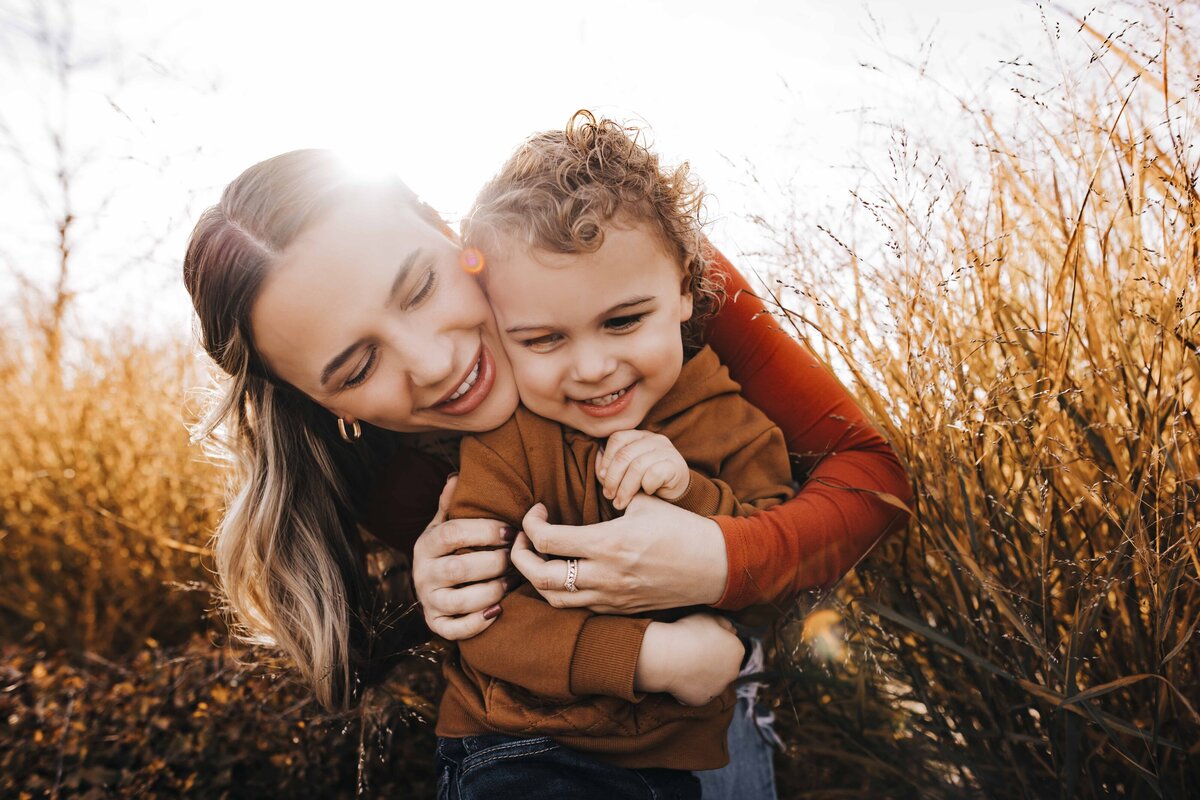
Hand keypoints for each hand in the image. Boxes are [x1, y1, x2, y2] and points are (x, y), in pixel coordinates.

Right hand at [412, 476, 517, 639]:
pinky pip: (454, 629)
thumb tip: (457, 475)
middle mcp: (423, 573)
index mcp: (426, 544)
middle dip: (493, 563)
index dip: (483, 531)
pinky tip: (499, 611)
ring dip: (491, 591)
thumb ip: (450, 504)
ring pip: (459, 600)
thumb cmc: (447, 550)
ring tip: (512, 583)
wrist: (428, 586)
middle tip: (517, 559)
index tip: (511, 530)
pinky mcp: (436, 624)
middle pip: (458, 568)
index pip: (452, 534)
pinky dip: (477, 623)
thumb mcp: (443, 525)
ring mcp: (428, 600)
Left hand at [511, 494, 727, 613]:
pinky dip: (561, 592)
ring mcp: (611, 596)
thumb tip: (590, 483)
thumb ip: (610, 500)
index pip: (547, 540)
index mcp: (608, 543)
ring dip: (537, 579)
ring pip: (554, 598)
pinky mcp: (619, 609)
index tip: (537, 513)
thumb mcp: (643, 504)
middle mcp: (604, 574)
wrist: (712, 567)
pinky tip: (564, 573)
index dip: (530, 524)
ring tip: (537, 559)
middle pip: (540, 576)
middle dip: (520, 557)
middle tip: (522, 540)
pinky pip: (577, 606)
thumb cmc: (680, 528)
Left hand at [596, 430, 689, 509]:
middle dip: (613, 478)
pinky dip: (646, 487)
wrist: (678, 494)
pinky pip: (653, 475)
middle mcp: (654, 439)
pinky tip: (648, 493)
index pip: (617, 438)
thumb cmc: (648, 483)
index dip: (606, 459)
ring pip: (637, 466)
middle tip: (609, 495)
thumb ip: (613, 469)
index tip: (603, 478)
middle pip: (625, 454)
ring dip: (625, 489)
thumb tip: (600, 470)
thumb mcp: (628, 473)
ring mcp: (667, 450)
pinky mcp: (676, 465)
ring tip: (621, 502)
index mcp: (640, 436)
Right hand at [634, 613, 743, 705]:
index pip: (731, 647)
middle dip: (713, 662)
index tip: (702, 641)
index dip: (716, 643)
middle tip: (694, 654)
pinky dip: (691, 688)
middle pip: (725, 666)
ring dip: (703, 675)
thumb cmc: (687, 633)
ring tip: (685, 665)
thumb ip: (724, 624)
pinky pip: (698, 693)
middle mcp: (733, 672)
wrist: (668, 655)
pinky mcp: (704, 701)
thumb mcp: (708, 617)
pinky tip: (681, 677)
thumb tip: (731, 630)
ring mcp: (719, 688)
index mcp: (737, 650)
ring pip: (713, 681)